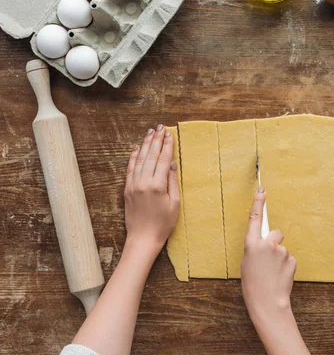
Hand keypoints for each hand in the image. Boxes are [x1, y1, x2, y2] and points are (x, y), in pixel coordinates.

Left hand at [124, 125, 179, 256]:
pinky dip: (134, 157)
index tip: (170, 134)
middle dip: (156, 140)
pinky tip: (138, 148)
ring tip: (150, 133)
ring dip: (145, 144)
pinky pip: (130, 168)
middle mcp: (143, 182)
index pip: (163, 159)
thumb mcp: (174, 203)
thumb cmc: (163, 224)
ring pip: (140, 159)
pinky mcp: (127, 189)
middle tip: (160, 127)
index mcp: (157, 186)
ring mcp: (133, 185)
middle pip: (151, 156)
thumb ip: (172, 181)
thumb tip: (171, 164)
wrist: (143, 238)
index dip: (167, 145)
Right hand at [241, 189, 309, 354]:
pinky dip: (286, 265)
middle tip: (269, 259)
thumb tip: (265, 243)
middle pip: (275, 233)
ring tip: (273, 272)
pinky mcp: (292, 260)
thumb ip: (255, 248)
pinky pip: (289, 258)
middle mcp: (267, 244)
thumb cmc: (252, 285)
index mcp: (251, 244)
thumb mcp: (246, 263)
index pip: (255, 218)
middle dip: (274, 241)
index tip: (262, 190)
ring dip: (279, 257)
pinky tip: (280, 276)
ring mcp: (281, 251)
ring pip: (282, 248)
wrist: (267, 302)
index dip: (258, 203)